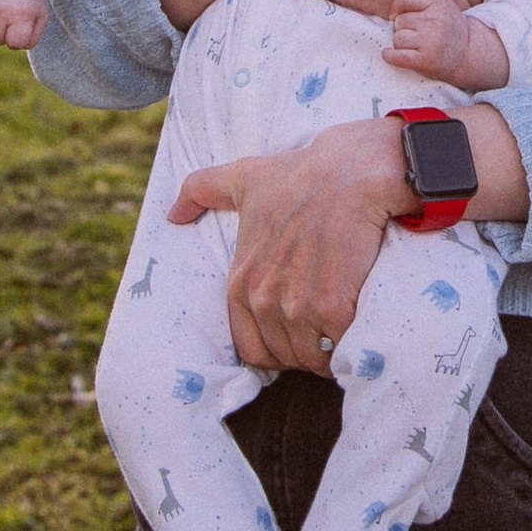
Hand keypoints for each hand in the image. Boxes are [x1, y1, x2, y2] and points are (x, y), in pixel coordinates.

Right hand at [0, 0, 48, 48]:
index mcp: (21, 15)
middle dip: (4, 32)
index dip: (18, 39)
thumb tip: (11, 46)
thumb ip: (31, 40)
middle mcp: (0, 11)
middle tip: (9, 13)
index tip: (21, 24)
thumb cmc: (28, 0)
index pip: (15, 44)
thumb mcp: (39, 17)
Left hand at [167, 119, 411, 374]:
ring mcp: (297, 306)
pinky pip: (338, 350)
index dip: (276, 348)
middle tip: (325, 333)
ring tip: (343, 335)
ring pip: (312, 359)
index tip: (297, 334)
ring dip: (328, 354)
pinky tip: (358, 331)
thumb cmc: (300, 174)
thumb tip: (173, 215)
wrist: (351, 171)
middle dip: (304, 351)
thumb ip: (201, 190)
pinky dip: (349, 347)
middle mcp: (263, 298)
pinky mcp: (333, 308)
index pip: (251, 348)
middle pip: (284, 356)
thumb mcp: (242, 177)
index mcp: (241, 280)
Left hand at [384, 0, 509, 91]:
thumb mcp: (443, 7)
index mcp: (438, 4)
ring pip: (397, 38)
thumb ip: (422, 2)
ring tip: (413, 46)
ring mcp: (431, 41)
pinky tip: (389, 54)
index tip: (396, 15)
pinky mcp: (425, 60)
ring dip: (400, 43)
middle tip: (415, 35)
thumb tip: (393, 12)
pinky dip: (389, 56)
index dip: (397, 6)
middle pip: (400, 21)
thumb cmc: (449, 29)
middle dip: (403, 28)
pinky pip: (397, 56)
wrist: (468, 54)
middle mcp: (435, 21)